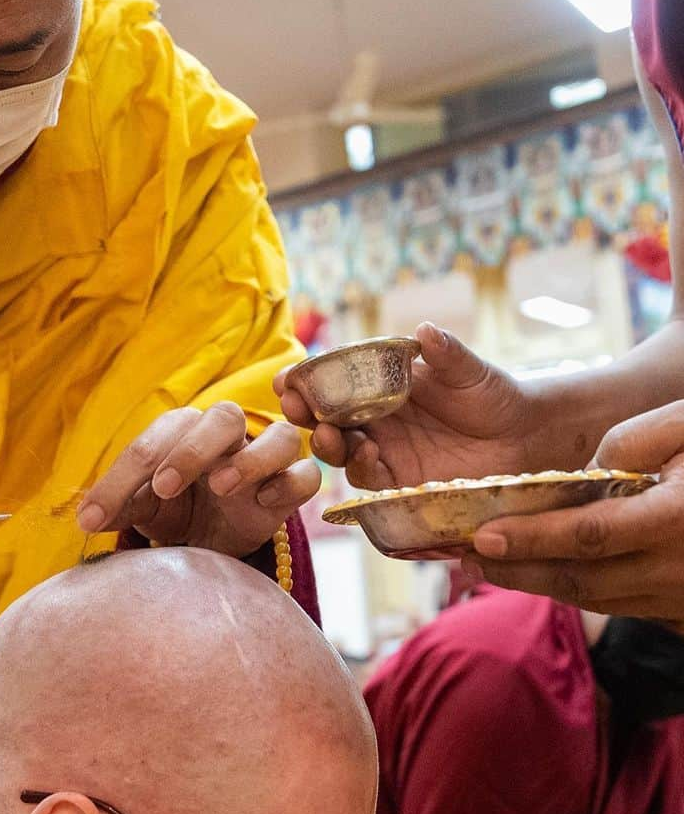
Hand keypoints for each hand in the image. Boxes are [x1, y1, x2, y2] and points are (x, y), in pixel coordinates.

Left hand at [75, 404, 320, 558]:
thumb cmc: (179, 509)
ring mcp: (266, 460)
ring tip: (221, 487)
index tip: (94, 517)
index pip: (154, 442)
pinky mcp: (292, 487)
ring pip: (279, 437)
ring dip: (250, 458)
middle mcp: (227, 437)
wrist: (218, 539)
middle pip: (224, 417)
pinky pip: (307, 475)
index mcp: (183, 432)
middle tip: (164, 488)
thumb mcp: (145, 509)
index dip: (122, 477)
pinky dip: (290, 483)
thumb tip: (86, 516)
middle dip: (192, 450)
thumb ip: (120, 506)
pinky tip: (265, 502)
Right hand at [275, 322, 533, 490]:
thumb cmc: (494, 396)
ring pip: (340, 451)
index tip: (287, 378)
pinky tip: (367, 455)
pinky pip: (369, 480)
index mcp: (382, 385)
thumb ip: (447, 354)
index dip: (307, 381)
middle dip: (305, 414)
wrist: (526, 439)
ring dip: (327, 443)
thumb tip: (426, 330)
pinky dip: (361, 468)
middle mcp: (376, 419)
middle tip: (294, 407)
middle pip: (326, 418)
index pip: (334, 381)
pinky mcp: (399, 483)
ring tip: (328, 434)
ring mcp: (385, 451)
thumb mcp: (471, 372)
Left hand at [460, 401, 683, 626]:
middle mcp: (681, 568)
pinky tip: (547, 574)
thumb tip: (584, 478)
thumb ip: (633, 443)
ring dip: (542, 586)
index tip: (482, 534)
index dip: (530, 539)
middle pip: (582, 581)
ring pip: (600, 601)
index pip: (587, 537)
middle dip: (519, 571)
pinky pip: (627, 607)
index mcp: (678, 519)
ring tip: (493, 566)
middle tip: (468, 557)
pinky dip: (583, 593)